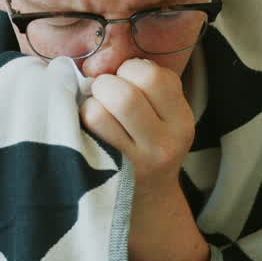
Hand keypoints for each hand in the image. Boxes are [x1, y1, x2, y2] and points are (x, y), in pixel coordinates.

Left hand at [78, 58, 194, 196]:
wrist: (148, 201)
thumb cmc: (147, 145)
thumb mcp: (163, 116)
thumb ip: (145, 84)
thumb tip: (102, 59)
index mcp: (181, 119)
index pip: (152, 75)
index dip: (129, 70)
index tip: (125, 81)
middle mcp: (166, 142)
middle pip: (124, 92)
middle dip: (105, 84)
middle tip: (104, 95)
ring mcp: (138, 162)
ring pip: (100, 110)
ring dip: (90, 104)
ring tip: (95, 112)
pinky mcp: (113, 173)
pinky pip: (87, 130)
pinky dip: (80, 120)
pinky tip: (88, 128)